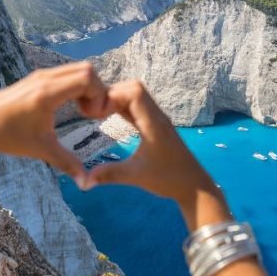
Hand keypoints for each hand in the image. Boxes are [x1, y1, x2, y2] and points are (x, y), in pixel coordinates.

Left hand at [0, 62, 107, 181]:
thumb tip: (86, 183)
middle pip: (86, 69)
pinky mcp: (36, 78)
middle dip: (97, 89)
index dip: (100, 94)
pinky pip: (65, 74)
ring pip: (76, 69)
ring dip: (86, 87)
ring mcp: (40, 75)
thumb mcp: (41, 149)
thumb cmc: (6, 136)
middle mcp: (45, 78)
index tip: (95, 115)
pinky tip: (70, 106)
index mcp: (48, 93)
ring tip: (83, 110)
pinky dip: (75, 85)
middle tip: (93, 112)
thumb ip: (67, 163)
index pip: (87, 78)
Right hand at [85, 81, 221, 206]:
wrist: (194, 186)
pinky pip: (138, 108)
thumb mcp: (136, 176)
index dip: (113, 95)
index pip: (134, 92)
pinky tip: (110, 116)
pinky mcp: (156, 127)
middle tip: (93, 110)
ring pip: (137, 97)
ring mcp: (157, 120)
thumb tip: (82, 181)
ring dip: (117, 100)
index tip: (96, 112)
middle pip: (134, 89)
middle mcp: (156, 116)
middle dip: (112, 94)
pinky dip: (123, 108)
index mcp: (153, 123)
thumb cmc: (168, 179)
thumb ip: (109, 175)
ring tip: (97, 112)